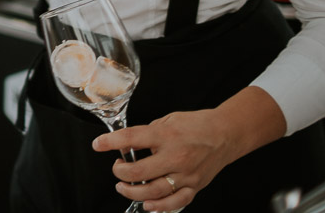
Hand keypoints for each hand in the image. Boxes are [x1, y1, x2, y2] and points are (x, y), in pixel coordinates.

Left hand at [93, 87, 286, 211]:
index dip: (109, 142)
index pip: (131, 139)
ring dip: (132, 191)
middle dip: (120, 172)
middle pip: (139, 171)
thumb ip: (146, 134)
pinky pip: (175, 202)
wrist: (226, 134)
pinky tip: (147, 204)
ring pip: (154, 191)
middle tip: (117, 168)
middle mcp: (176, 156)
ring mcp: (186, 174)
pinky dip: (159, 207)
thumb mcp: (166, 121)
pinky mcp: (195, 186)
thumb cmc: (195, 125)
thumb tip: (125, 145)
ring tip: (123, 186)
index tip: (98, 145)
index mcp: (166, 135)